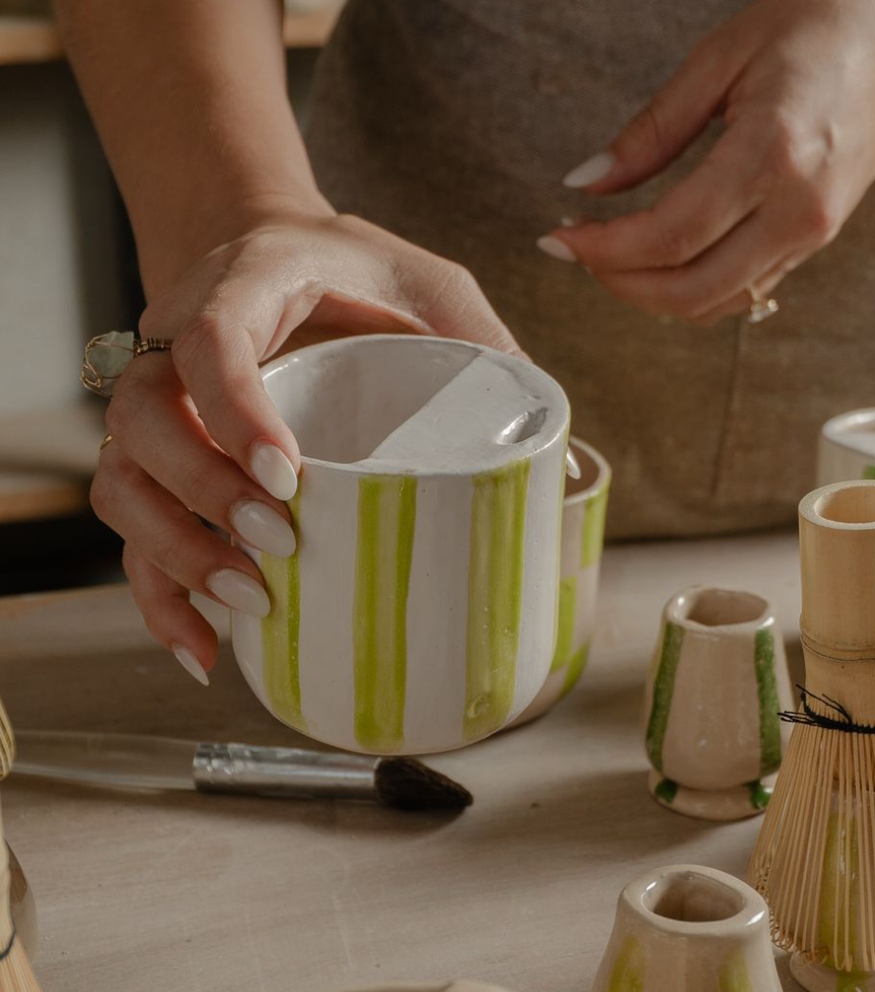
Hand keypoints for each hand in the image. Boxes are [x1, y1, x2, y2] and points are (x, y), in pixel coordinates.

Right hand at [91, 210, 519, 681]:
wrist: (279, 258)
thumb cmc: (356, 273)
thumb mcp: (431, 283)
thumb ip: (480, 339)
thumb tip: (546, 442)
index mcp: (243, 286)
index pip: (210, 341)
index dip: (235, 411)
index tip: (288, 475)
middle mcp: (177, 342)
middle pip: (145, 420)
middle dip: (203, 491)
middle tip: (279, 540)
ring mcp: (163, 404)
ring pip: (125, 481)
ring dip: (174, 551)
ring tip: (250, 600)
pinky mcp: (164, 457)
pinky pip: (132, 525)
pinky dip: (159, 591)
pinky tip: (203, 646)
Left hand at [540, 0, 874, 324]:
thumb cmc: (825, 20)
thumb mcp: (722, 58)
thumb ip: (651, 132)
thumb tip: (586, 183)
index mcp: (773, 154)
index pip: (669, 236)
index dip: (603, 249)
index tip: (558, 238)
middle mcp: (799, 209)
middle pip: (689, 290)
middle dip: (619, 283)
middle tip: (577, 251)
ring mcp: (813, 233)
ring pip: (714, 303)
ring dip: (650, 294)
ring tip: (609, 255)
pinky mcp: (816, 240)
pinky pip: (740, 290)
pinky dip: (688, 287)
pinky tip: (657, 257)